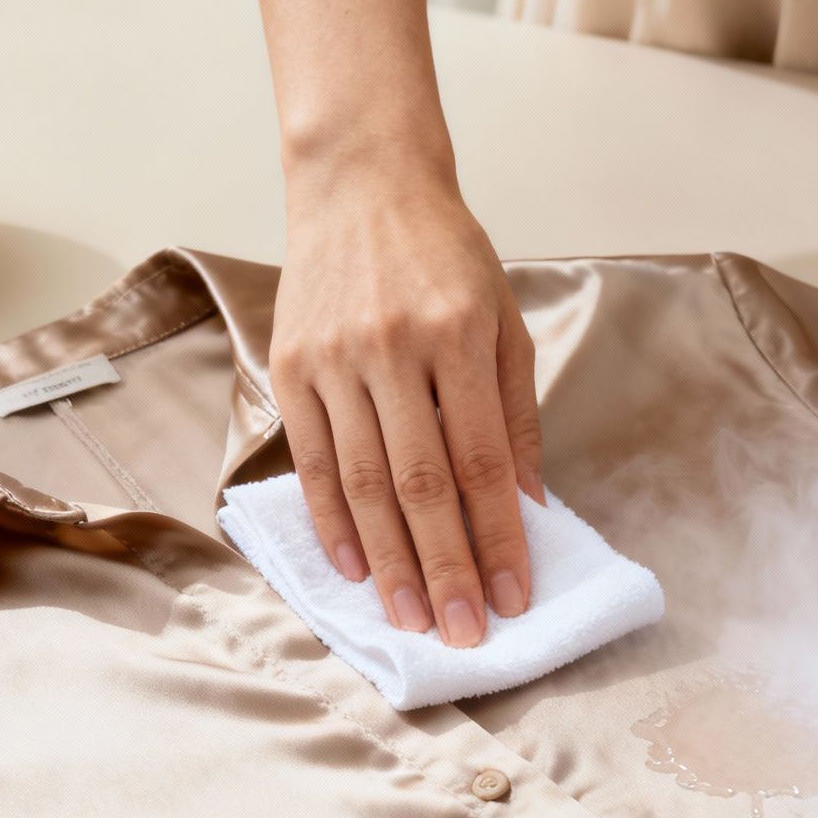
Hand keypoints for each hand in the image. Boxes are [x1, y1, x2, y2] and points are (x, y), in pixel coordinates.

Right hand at [269, 171, 544, 647]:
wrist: (360, 182)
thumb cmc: (445, 255)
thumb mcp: (504, 320)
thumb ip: (515, 416)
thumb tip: (529, 509)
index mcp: (459, 335)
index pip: (481, 462)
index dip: (498, 539)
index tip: (513, 598)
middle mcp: (393, 349)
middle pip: (421, 484)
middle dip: (445, 569)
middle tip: (463, 635)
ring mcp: (334, 359)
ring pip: (362, 483)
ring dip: (389, 562)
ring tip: (411, 622)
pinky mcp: (289, 366)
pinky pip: (311, 461)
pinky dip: (330, 522)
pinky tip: (352, 571)